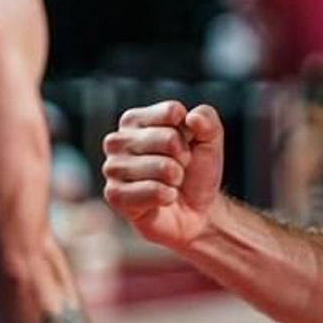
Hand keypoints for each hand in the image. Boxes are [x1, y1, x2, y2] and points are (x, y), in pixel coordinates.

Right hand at [102, 101, 223, 248]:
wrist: (195, 210)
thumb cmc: (196, 170)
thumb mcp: (210, 139)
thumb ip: (207, 119)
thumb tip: (191, 118)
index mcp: (135, 120)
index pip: (171, 112)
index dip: (189, 132)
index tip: (185, 145)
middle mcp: (117, 140)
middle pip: (168, 139)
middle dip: (184, 157)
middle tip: (179, 169)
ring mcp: (113, 168)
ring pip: (162, 166)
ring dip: (177, 178)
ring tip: (171, 184)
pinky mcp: (114, 195)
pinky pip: (152, 191)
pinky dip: (168, 196)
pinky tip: (165, 199)